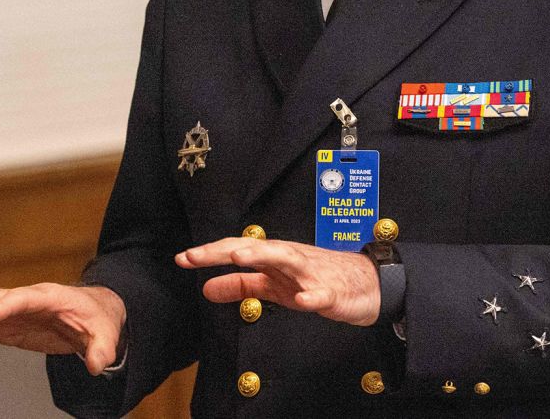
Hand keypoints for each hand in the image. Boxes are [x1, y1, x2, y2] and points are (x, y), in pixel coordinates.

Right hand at [0, 282, 126, 374]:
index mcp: (48, 296)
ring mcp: (8, 311)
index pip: (23, 298)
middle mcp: (22, 299)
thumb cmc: (98, 318)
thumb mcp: (106, 332)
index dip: (3, 305)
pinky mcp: (1, 325)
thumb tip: (99, 365)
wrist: (91, 313)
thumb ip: (102, 348)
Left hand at [176, 238, 378, 325]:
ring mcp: (312, 275)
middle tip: (196, 255)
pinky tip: (302, 301)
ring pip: (288, 261)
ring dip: (264, 256)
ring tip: (239, 256)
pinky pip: (322, 295)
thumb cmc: (317, 279)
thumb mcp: (274, 286)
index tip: (183, 258)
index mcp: (275, 258)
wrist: (367, 284)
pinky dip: (313, 296)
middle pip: (257, 249)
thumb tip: (206, 288)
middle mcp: (290, 259)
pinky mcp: (333, 293)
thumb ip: (242, 286)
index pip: (239, 250)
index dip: (211, 254)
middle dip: (226, 250)